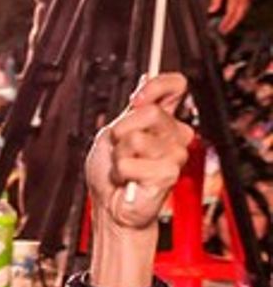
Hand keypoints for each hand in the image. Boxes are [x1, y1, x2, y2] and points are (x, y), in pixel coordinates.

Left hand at [87, 73, 193, 235]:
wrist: (110, 205)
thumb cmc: (110, 173)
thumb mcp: (112, 133)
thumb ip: (131, 110)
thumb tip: (145, 81)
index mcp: (162, 121)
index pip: (175, 87)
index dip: (157, 86)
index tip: (136, 98)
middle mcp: (174, 134)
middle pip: (150, 112)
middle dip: (122, 130)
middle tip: (119, 149)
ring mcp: (175, 154)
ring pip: (136, 139)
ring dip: (119, 154)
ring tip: (123, 167)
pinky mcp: (169, 173)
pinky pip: (130, 162)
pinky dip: (120, 171)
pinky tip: (128, 180)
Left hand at [214, 0, 254, 34]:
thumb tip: (212, 10)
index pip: (230, 14)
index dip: (226, 23)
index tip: (221, 30)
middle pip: (239, 15)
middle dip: (232, 24)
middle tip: (225, 31)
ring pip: (243, 11)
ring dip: (237, 19)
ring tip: (230, 24)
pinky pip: (245, 5)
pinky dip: (240, 12)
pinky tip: (236, 13)